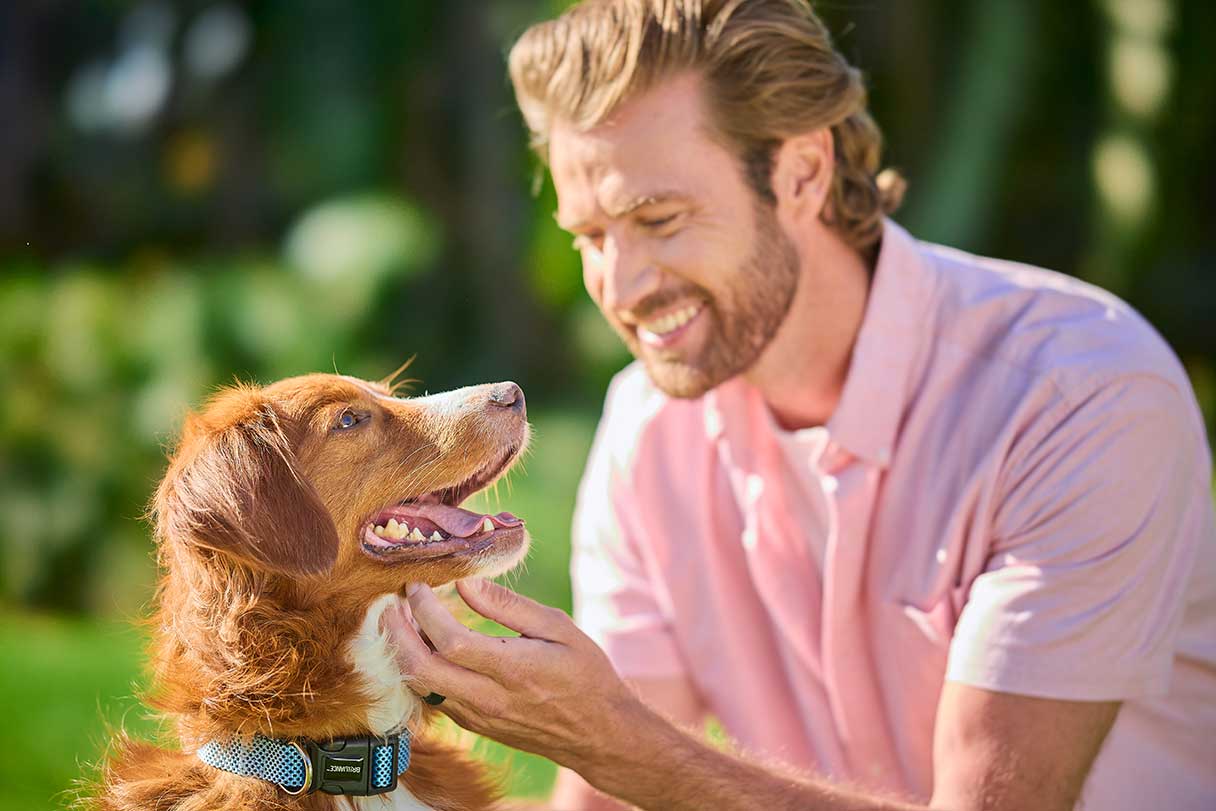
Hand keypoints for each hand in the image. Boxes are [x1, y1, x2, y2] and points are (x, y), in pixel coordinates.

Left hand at [383, 580, 643, 772]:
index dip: (425, 609)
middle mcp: (489, 699)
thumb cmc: (585, 673)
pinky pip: (434, 698)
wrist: (599, 733)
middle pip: (421, 669)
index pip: (450, 641)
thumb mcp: (557, 628)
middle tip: (390, 603)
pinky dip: (419, 669)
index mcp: (513, 669)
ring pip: (420, 687)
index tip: (419, 585)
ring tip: (403, 620)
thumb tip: (466, 581)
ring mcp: (479, 718)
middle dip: (397, 633)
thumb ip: (508, 605)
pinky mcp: (476, 726)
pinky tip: (424, 645)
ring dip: (403, 652)